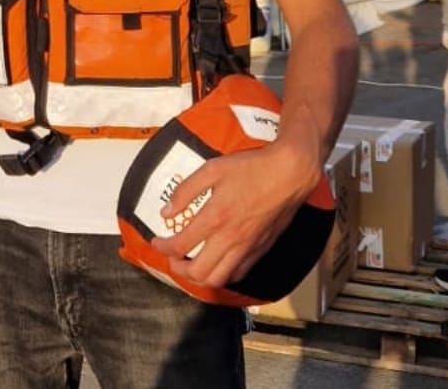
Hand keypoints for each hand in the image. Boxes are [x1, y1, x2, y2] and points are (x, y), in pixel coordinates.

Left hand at [150, 143, 322, 288]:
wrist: (289, 173)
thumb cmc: (251, 168)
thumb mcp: (212, 169)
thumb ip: (186, 191)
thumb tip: (166, 212)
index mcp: (214, 218)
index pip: (179, 246)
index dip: (162, 247)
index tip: (157, 241)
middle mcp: (229, 239)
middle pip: (198, 272)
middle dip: (179, 269)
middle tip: (173, 258)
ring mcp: (247, 248)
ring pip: (218, 279)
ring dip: (200, 277)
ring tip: (192, 264)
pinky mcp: (261, 250)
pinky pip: (238, 273)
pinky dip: (222, 274)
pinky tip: (217, 262)